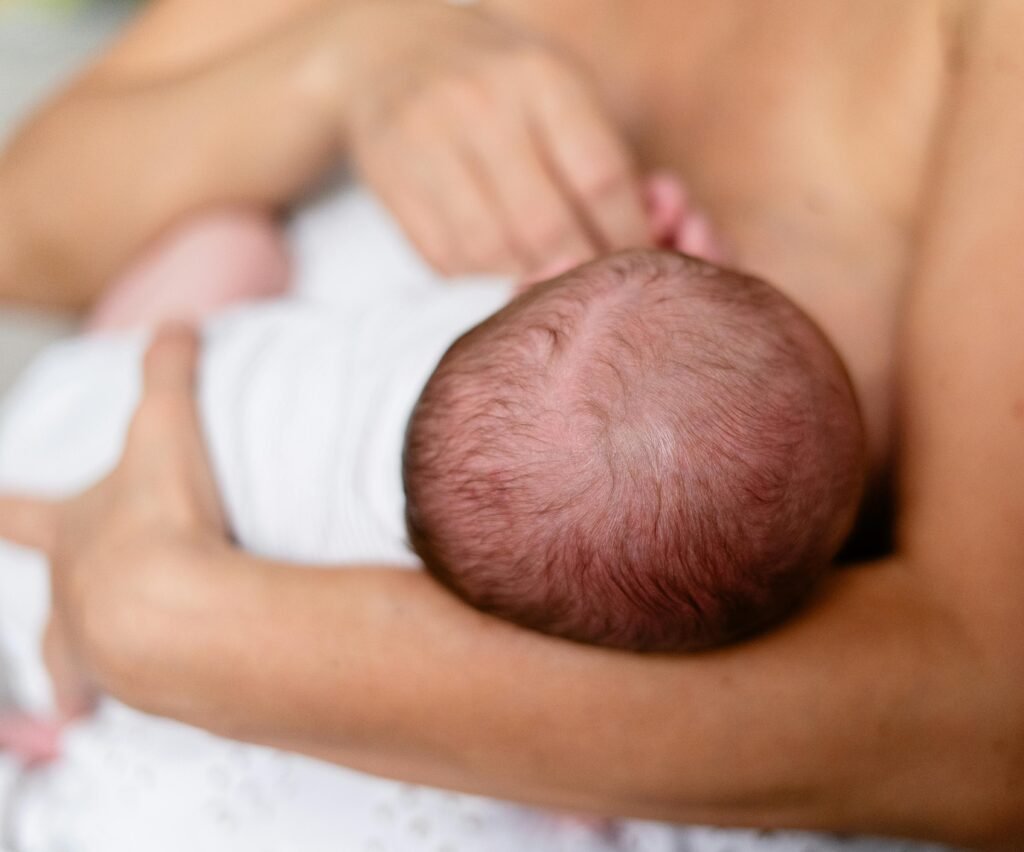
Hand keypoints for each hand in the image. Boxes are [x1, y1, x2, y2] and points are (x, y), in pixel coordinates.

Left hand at [0, 326, 227, 718]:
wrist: (177, 613)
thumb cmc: (159, 518)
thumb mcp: (166, 424)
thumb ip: (169, 368)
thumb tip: (178, 321)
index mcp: (70, 533)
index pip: (17, 514)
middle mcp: (74, 596)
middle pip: (48, 610)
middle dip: (50, 620)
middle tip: (41, 640)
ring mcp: (103, 649)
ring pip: (80, 665)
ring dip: (81, 672)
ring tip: (79, 698)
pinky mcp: (148, 688)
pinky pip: (142, 692)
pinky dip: (147, 691)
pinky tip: (163, 695)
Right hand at [325, 1, 648, 277]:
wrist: (389, 52)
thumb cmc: (498, 81)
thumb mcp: (557, 89)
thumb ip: (597, 156)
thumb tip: (644, 240)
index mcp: (540, 77)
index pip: (600, 178)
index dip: (627, 236)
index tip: (641, 264)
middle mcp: (480, 105)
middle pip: (546, 226)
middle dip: (578, 271)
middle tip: (593, 292)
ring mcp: (427, 143)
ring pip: (492, 251)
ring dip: (525, 279)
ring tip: (544, 279)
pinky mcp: (389, 181)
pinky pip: (445, 258)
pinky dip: (477, 276)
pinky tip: (493, 263)